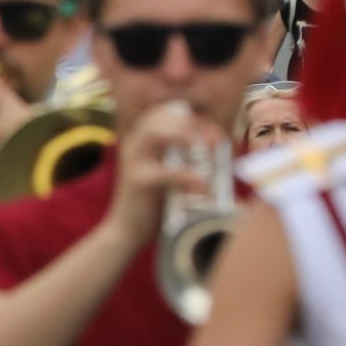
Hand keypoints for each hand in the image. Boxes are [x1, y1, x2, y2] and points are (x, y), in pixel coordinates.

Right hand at [105, 100, 216, 245]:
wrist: (128, 231)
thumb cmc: (155, 202)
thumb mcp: (169, 172)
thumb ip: (185, 158)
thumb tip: (217, 147)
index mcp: (142, 141)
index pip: (165, 114)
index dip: (193, 119)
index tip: (215, 134)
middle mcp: (135, 145)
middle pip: (159, 116)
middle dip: (190, 123)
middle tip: (214, 140)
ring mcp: (134, 161)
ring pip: (155, 132)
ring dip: (185, 136)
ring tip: (207, 148)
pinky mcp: (137, 181)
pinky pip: (165, 172)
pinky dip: (188, 177)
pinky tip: (203, 187)